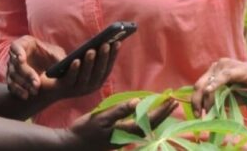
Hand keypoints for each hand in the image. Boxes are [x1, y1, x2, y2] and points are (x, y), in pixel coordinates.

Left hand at [7, 35, 119, 100]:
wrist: (45, 85)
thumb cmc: (65, 70)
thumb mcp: (81, 62)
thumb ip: (92, 56)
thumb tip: (104, 41)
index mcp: (95, 80)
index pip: (108, 68)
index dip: (113, 56)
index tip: (117, 42)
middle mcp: (89, 87)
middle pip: (99, 72)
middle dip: (103, 57)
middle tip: (106, 44)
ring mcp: (76, 89)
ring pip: (86, 76)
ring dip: (89, 63)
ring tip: (91, 50)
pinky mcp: (63, 89)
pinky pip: (70, 79)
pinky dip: (74, 70)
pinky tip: (76, 60)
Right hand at [7, 35, 65, 98]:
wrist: (48, 69)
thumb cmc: (52, 57)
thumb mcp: (57, 55)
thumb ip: (59, 58)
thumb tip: (66, 63)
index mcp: (25, 44)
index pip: (16, 46)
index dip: (17, 52)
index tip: (22, 59)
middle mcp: (16, 55)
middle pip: (16, 64)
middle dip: (27, 74)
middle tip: (37, 83)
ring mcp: (12, 67)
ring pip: (13, 75)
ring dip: (23, 84)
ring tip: (35, 91)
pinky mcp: (12, 79)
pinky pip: (11, 85)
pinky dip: (18, 91)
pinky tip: (26, 96)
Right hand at [62, 98, 177, 149]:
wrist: (72, 145)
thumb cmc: (85, 130)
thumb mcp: (101, 118)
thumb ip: (120, 110)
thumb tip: (139, 102)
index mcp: (126, 131)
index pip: (149, 120)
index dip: (161, 110)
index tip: (170, 101)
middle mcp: (128, 137)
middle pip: (151, 125)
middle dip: (163, 113)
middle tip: (173, 101)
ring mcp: (123, 138)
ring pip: (146, 127)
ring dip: (156, 116)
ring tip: (164, 106)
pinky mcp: (118, 138)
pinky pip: (138, 128)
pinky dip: (145, 119)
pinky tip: (145, 114)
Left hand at [191, 58, 246, 116]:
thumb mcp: (231, 97)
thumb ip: (220, 101)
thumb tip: (207, 110)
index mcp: (214, 72)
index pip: (199, 86)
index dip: (195, 100)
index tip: (195, 114)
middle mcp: (217, 67)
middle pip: (200, 84)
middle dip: (198, 101)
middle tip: (199, 115)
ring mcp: (227, 65)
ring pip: (210, 83)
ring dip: (208, 98)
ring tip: (208, 110)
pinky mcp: (238, 69)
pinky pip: (224, 77)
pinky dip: (216, 84)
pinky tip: (209, 91)